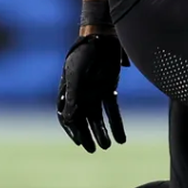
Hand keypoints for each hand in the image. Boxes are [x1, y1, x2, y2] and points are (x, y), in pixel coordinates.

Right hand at [57, 33, 127, 152]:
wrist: (103, 36)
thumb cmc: (85, 53)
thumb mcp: (77, 73)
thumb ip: (73, 95)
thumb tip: (67, 119)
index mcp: (67, 91)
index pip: (66, 116)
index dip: (72, 130)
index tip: (80, 142)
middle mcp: (80, 94)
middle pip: (82, 121)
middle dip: (87, 136)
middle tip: (93, 150)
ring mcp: (95, 93)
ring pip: (98, 119)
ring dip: (102, 133)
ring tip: (108, 146)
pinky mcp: (109, 89)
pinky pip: (112, 111)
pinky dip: (116, 125)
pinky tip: (121, 139)